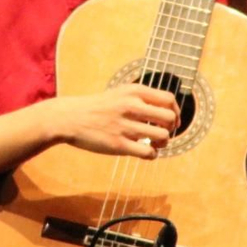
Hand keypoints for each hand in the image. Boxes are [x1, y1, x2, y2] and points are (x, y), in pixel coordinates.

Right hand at [47, 84, 180, 158]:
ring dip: (163, 143)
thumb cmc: (97, 107)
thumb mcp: (120, 92)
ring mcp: (125, 126)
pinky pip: (148, 153)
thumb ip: (141, 98)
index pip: (169, 100)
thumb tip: (167, 109)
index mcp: (133, 92)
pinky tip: (146, 152)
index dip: (176, 112)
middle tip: (162, 133)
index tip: (173, 120)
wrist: (70, 118)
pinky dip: (152, 155)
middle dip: (171, 128)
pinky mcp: (118, 145)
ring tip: (154, 143)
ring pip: (162, 137)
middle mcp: (131, 106)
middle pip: (169, 118)